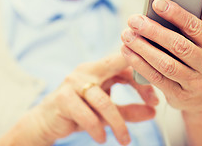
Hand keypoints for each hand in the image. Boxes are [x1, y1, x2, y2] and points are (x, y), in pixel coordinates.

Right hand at [21, 54, 157, 144]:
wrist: (45, 120)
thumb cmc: (78, 111)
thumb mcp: (106, 110)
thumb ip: (129, 110)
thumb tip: (153, 112)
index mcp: (99, 68)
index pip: (125, 63)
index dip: (142, 78)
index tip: (155, 99)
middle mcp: (87, 70)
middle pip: (116, 66)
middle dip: (137, 82)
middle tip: (155, 102)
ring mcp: (74, 83)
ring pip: (104, 100)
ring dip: (118, 123)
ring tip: (125, 140)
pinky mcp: (64, 99)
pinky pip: (87, 115)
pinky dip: (98, 129)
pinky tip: (102, 138)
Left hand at [121, 0, 201, 113]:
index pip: (196, 27)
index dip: (176, 14)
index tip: (156, 2)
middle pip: (178, 45)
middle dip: (153, 31)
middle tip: (134, 20)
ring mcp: (195, 83)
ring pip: (165, 64)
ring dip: (142, 48)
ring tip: (127, 35)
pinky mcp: (179, 96)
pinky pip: (157, 79)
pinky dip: (140, 64)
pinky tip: (127, 52)